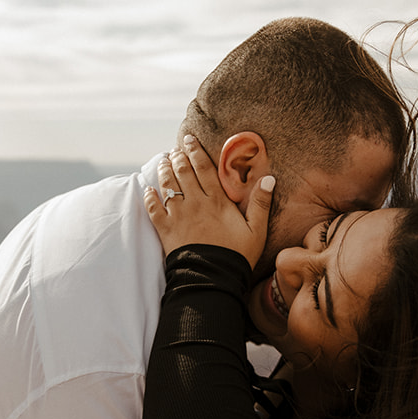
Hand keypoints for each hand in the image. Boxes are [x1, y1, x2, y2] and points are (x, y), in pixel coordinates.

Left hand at [144, 134, 270, 269]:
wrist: (213, 279)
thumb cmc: (237, 256)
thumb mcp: (256, 231)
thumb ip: (260, 203)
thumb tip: (269, 178)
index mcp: (216, 200)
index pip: (203, 167)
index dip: (195, 151)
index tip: (189, 140)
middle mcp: (195, 203)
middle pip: (182, 172)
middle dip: (178, 157)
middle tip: (175, 150)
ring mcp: (178, 215)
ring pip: (167, 186)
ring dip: (164, 171)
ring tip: (163, 162)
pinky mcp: (165, 229)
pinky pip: (153, 209)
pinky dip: (150, 197)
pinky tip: (148, 190)